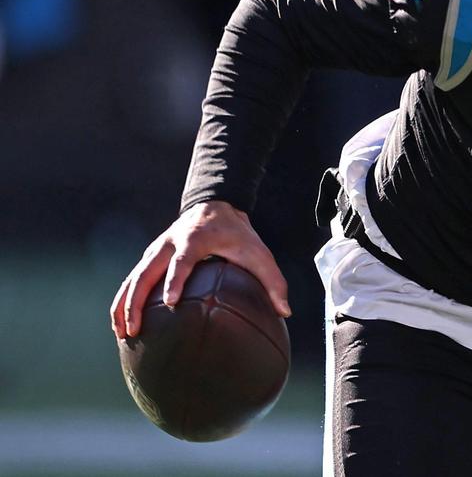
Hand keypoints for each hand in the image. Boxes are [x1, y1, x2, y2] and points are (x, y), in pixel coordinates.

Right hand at [110, 200, 289, 338]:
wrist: (214, 204)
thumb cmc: (238, 234)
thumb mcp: (259, 253)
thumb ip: (273, 281)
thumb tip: (285, 312)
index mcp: (195, 240)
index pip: (182, 261)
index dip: (174, 280)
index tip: (169, 302)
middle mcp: (170, 243)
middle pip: (146, 272)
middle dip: (137, 301)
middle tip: (136, 330)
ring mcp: (156, 250)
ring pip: (132, 278)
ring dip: (123, 305)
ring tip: (122, 333)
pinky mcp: (150, 256)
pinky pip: (131, 280)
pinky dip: (122, 300)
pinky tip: (120, 325)